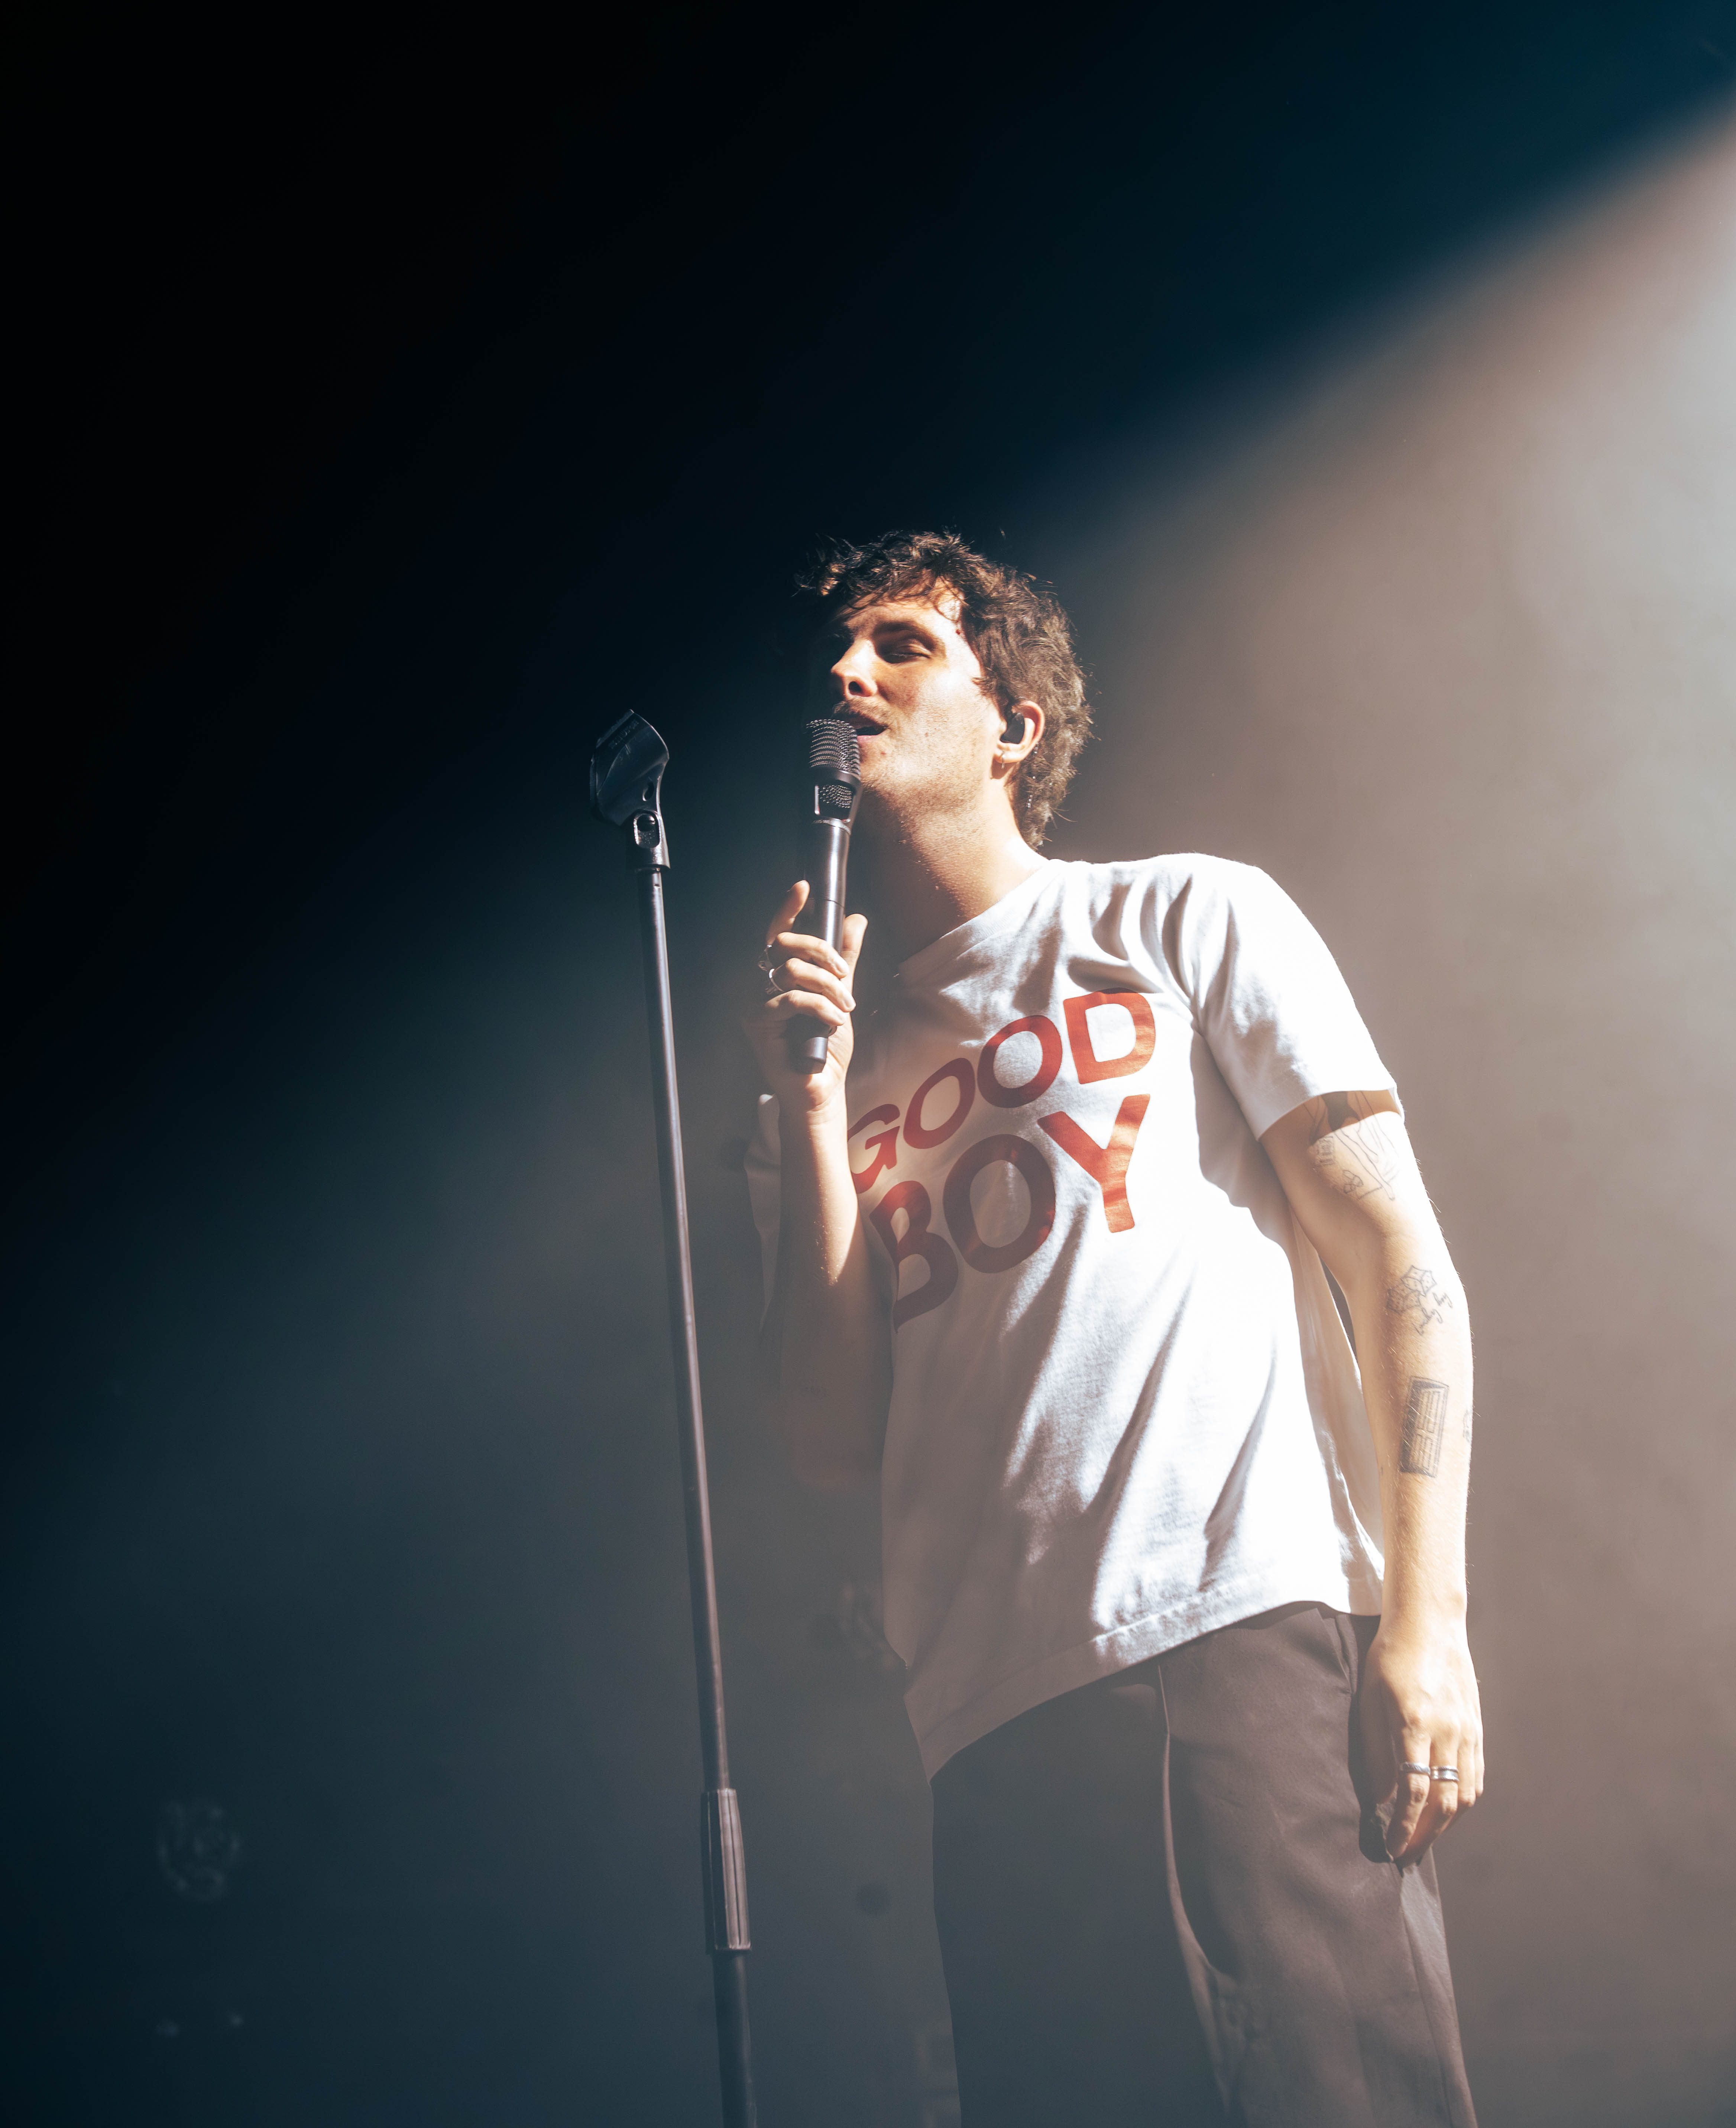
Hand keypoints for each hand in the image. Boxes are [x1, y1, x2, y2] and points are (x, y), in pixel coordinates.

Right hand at [739, 881, 867, 1113]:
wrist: (822, 1087)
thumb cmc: (826, 1045)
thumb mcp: (841, 995)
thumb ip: (845, 961)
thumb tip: (857, 920)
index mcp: (778, 976)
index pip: (777, 933)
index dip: (788, 908)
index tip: (805, 887)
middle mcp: (760, 986)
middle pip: (783, 944)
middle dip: (822, 952)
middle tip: (843, 975)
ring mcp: (754, 1004)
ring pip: (791, 971)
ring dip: (827, 986)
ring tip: (844, 1007)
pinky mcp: (756, 1024)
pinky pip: (791, 999)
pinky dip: (820, 1007)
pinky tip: (833, 1021)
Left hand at [1357, 1617, 1483, 1864]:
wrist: (1430, 1624)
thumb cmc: (1389, 1657)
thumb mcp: (1370, 1698)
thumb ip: (1375, 1750)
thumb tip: (1380, 1799)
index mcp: (1415, 1724)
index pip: (1414, 1792)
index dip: (1404, 1827)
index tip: (1391, 1848)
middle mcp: (1447, 1732)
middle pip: (1443, 1802)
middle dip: (1425, 1836)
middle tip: (1407, 1856)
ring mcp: (1467, 1731)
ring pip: (1465, 1795)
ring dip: (1446, 1826)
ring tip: (1424, 1841)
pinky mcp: (1477, 1729)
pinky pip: (1475, 1777)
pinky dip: (1462, 1803)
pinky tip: (1446, 1813)